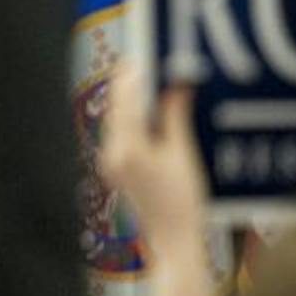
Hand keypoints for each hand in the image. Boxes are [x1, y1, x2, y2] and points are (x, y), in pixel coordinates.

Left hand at [99, 68, 206, 250]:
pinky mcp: (118, 169)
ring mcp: (111, 162)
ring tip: (157, 83)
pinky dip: (136, 118)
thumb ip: (175, 116)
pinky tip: (154, 111)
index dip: (134, 74)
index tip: (147, 54)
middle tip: (154, 64)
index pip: (124, 98)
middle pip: (118, 106)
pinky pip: (122, 134)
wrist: (174, 241)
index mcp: (127, 148)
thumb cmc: (183, 202)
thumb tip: (176, 84)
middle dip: (135, 84)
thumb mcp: (183, 154)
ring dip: (135, 100)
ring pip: (118, 119)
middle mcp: (112, 153)